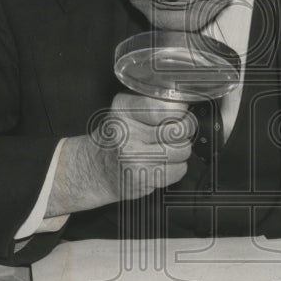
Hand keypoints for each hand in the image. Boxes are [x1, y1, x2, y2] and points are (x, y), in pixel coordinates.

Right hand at [46, 92, 195, 215]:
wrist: (96, 168)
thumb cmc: (117, 137)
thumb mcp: (126, 110)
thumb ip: (153, 103)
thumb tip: (183, 103)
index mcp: (123, 109)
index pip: (168, 107)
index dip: (181, 110)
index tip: (179, 112)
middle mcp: (126, 133)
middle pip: (181, 129)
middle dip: (184, 130)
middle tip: (174, 131)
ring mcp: (134, 158)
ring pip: (183, 150)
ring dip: (180, 150)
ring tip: (164, 148)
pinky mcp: (143, 178)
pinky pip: (179, 170)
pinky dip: (176, 167)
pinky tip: (160, 164)